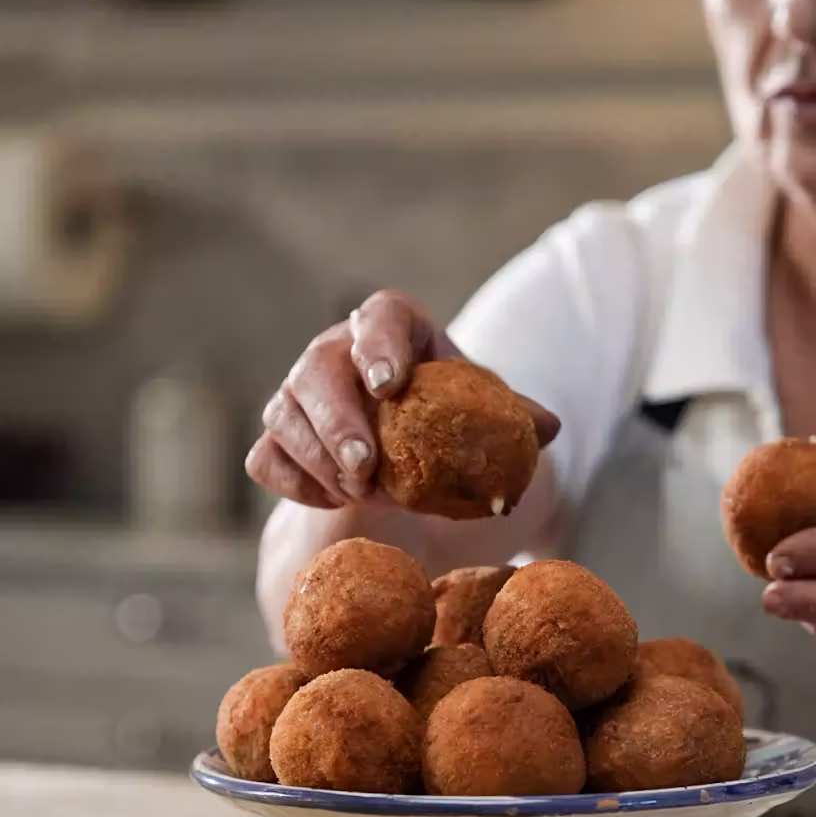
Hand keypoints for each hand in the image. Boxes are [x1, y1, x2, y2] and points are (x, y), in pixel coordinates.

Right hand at [246, 290, 559, 509]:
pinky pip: (267, 459)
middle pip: (317, 368)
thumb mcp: (485, 417)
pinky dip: (298, 485)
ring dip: (319, 459)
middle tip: (365, 465)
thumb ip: (513, 418)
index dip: (379, 344)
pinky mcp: (278, 440)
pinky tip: (336, 500)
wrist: (406, 464)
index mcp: (394, 330)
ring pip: (284, 414)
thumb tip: (547, 427)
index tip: (389, 384)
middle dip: (337, 419)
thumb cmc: (450, 423)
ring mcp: (298, 395)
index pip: (379, 316)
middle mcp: (336, 352)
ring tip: (362, 492)